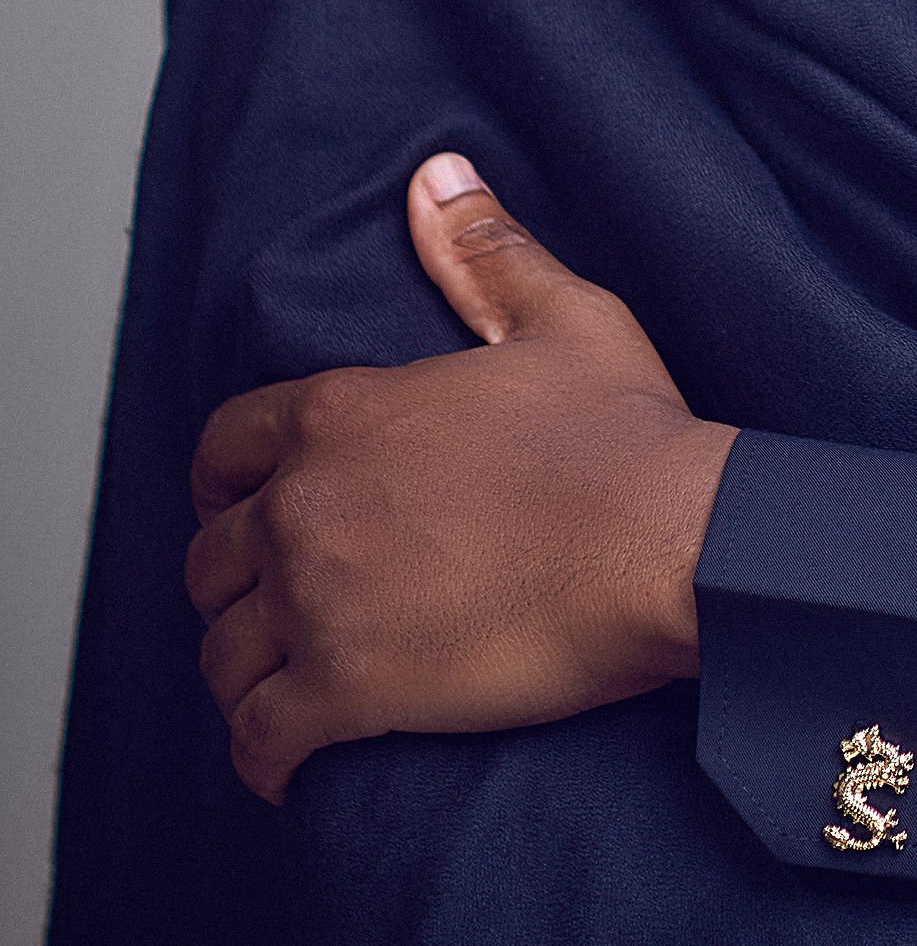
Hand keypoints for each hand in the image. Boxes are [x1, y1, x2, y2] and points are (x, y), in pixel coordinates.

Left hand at [186, 156, 736, 804]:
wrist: (675, 542)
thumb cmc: (630, 436)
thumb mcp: (565, 318)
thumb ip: (485, 252)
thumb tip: (437, 175)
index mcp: (344, 413)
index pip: (227, 449)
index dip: (225, 484)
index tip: (240, 511)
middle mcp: (308, 504)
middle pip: (212, 559)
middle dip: (234, 585)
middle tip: (273, 609)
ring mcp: (319, 600)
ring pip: (223, 652)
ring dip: (244, 673)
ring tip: (276, 692)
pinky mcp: (346, 688)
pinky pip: (260, 736)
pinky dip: (260, 758)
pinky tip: (281, 769)